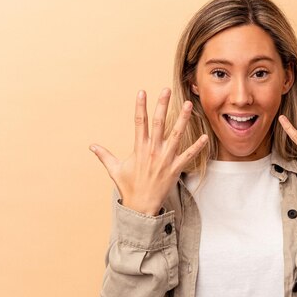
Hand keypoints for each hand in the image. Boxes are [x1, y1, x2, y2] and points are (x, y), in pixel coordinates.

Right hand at [90, 88, 207, 214]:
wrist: (141, 206)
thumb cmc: (129, 187)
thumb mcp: (114, 170)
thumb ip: (104, 155)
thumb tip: (91, 146)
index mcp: (139, 148)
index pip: (139, 122)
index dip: (140, 106)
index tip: (142, 92)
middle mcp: (153, 150)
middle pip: (158, 123)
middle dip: (162, 105)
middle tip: (166, 90)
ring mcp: (165, 159)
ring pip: (176, 135)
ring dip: (183, 119)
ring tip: (188, 104)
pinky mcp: (175, 169)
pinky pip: (188, 155)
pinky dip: (197, 147)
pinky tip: (205, 137)